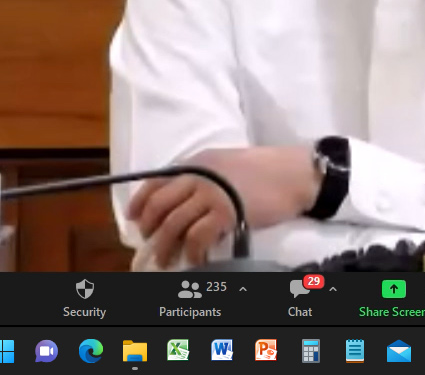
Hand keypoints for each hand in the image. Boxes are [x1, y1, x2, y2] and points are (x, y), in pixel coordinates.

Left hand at [127, 146, 320, 266]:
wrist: (292, 173)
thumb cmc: (263, 170)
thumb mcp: (224, 165)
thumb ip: (202, 178)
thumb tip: (182, 204)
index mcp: (196, 163)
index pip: (155, 181)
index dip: (140, 202)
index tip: (132, 218)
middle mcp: (198, 176)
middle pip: (160, 205)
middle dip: (150, 229)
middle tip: (150, 246)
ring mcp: (211, 194)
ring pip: (174, 224)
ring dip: (166, 246)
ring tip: (167, 261)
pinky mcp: (225, 212)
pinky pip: (197, 237)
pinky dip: (192, 252)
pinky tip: (195, 259)